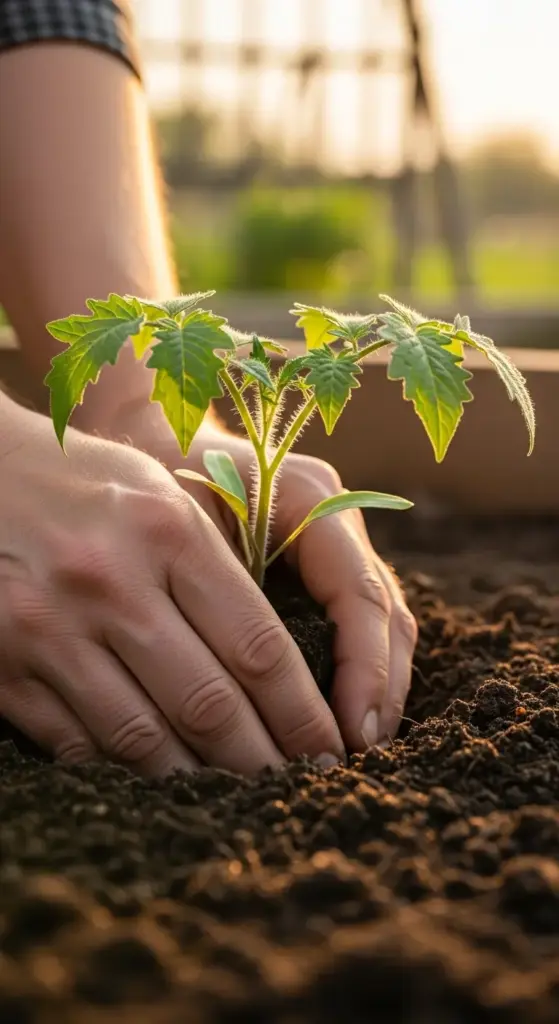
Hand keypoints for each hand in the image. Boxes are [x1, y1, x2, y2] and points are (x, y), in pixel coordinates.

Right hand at [0, 399, 345, 775]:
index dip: (302, 713)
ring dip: (200, 780)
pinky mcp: (4, 666)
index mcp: (167, 530)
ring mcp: (49, 628)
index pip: (258, 646)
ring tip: (238, 798)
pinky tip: (159, 783)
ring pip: (143, 740)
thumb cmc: (87, 484)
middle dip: (265, 761)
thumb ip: (221, 568)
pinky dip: (126, 773)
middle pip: (209, 703)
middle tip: (299, 790)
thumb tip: (284, 667)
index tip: (329, 749)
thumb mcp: (162, 497)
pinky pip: (78, 744)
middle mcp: (110, 581)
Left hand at [171, 426, 417, 751]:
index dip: (364, 669)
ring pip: (381, 625)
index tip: (351, 732)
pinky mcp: (325, 569)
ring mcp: (338, 544)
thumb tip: (248, 694)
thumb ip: (227, 592)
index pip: (360, 594)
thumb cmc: (159, 481)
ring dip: (374, 690)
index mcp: (313, 498)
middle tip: (357, 754)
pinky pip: (356, 626)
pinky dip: (355, 675)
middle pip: (385, 615)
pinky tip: (340, 720)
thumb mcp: (184, 526)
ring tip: (354, 748)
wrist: (157, 442)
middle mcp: (338, 520)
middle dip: (378, 690)